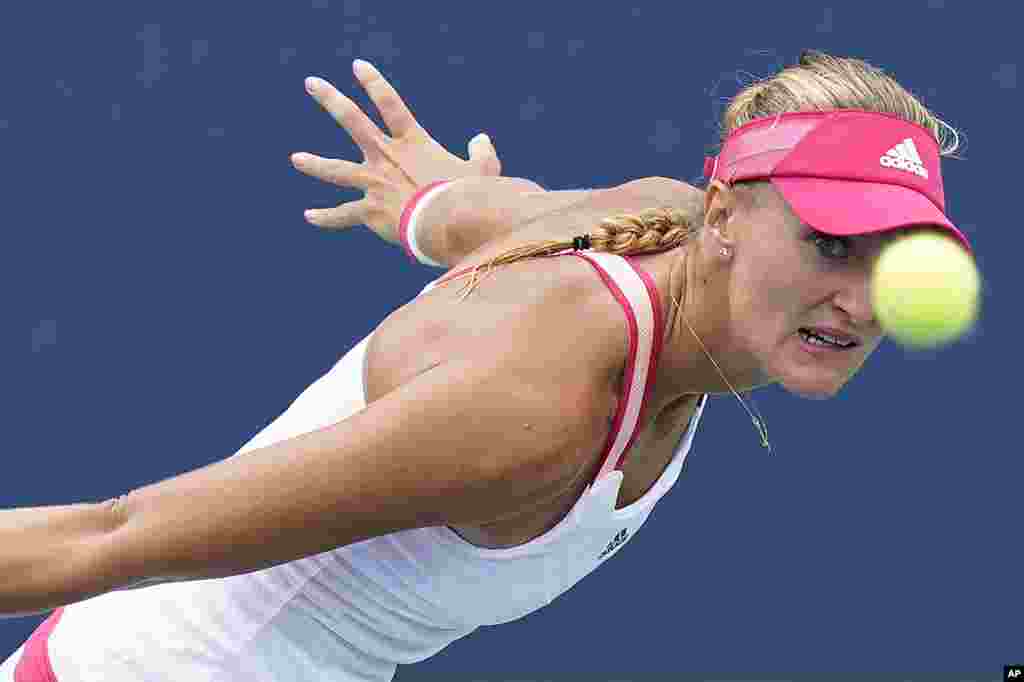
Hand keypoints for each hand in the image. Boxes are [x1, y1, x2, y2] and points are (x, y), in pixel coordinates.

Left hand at [290, 60, 501, 245]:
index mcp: (413, 143)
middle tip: (311, 83)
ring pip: (336, 170)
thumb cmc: (469, 195)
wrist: (448, 222)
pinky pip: (343, 215)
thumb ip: (482, 153)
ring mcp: (375, 183)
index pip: (390, 104)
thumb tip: (481, 139)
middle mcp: (387, 157)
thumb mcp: (484, 170)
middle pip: (353, 121)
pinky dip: (326, 217)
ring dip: (314, 163)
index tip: (357, 66)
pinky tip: (309, 216)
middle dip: (331, 100)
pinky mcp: (370, 211)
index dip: (374, 83)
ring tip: (296, 158)